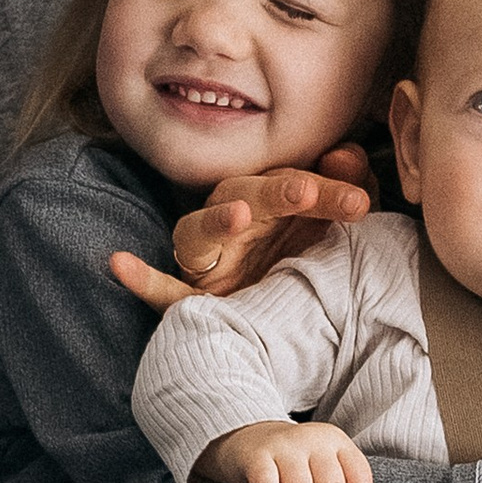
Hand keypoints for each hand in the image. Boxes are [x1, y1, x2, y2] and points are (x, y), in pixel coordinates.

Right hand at [108, 149, 373, 311]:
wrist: (292, 327)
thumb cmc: (309, 261)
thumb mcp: (336, 227)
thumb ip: (345, 189)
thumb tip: (350, 155)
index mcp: (271, 200)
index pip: (295, 180)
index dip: (327, 187)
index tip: (361, 201)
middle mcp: (233, 222)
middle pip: (249, 195)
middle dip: (280, 192)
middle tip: (308, 194)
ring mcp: (208, 258)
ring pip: (199, 231)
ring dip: (215, 220)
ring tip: (240, 216)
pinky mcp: (190, 297)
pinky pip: (160, 289)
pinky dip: (140, 278)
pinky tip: (120, 265)